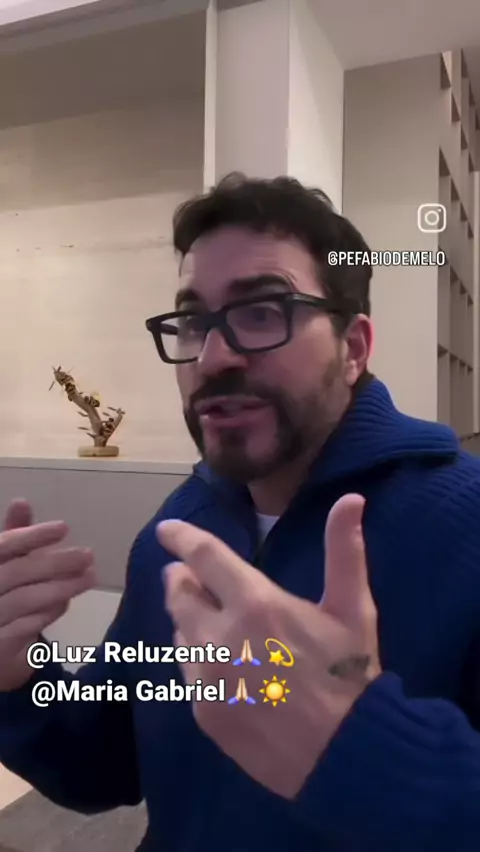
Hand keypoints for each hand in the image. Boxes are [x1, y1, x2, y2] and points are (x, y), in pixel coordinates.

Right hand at [0, 500, 95, 691]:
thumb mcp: (1, 563)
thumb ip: (12, 535)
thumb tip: (21, 502)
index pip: (2, 546)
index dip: (32, 535)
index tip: (64, 527)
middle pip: (17, 572)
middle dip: (56, 562)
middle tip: (88, 556)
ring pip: (24, 600)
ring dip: (60, 587)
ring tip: (89, 577)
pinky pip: (24, 628)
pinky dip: (47, 613)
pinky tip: (65, 603)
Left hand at [158, 494, 380, 798]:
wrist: (345, 755)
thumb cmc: (351, 674)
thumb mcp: (352, 608)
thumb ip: (345, 550)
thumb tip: (352, 498)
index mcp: (255, 602)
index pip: (203, 557)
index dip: (181, 538)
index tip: (165, 531)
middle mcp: (220, 636)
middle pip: (179, 594)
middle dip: (181, 580)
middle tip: (188, 577)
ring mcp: (207, 677)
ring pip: (181, 634)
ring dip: (190, 621)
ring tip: (210, 622)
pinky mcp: (203, 712)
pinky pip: (188, 673)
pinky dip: (198, 660)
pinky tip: (221, 666)